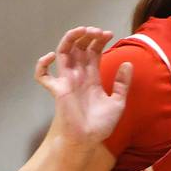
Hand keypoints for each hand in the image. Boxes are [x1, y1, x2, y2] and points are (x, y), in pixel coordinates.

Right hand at [35, 26, 132, 148]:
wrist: (90, 140)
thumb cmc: (102, 124)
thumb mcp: (118, 102)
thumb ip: (122, 83)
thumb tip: (128, 63)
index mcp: (91, 77)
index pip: (92, 52)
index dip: (99, 40)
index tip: (110, 33)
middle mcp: (78, 76)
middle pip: (79, 48)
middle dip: (87, 36)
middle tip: (98, 31)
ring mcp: (67, 81)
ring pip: (63, 53)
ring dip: (71, 39)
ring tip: (83, 30)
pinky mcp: (58, 90)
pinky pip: (43, 75)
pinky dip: (42, 64)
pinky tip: (52, 56)